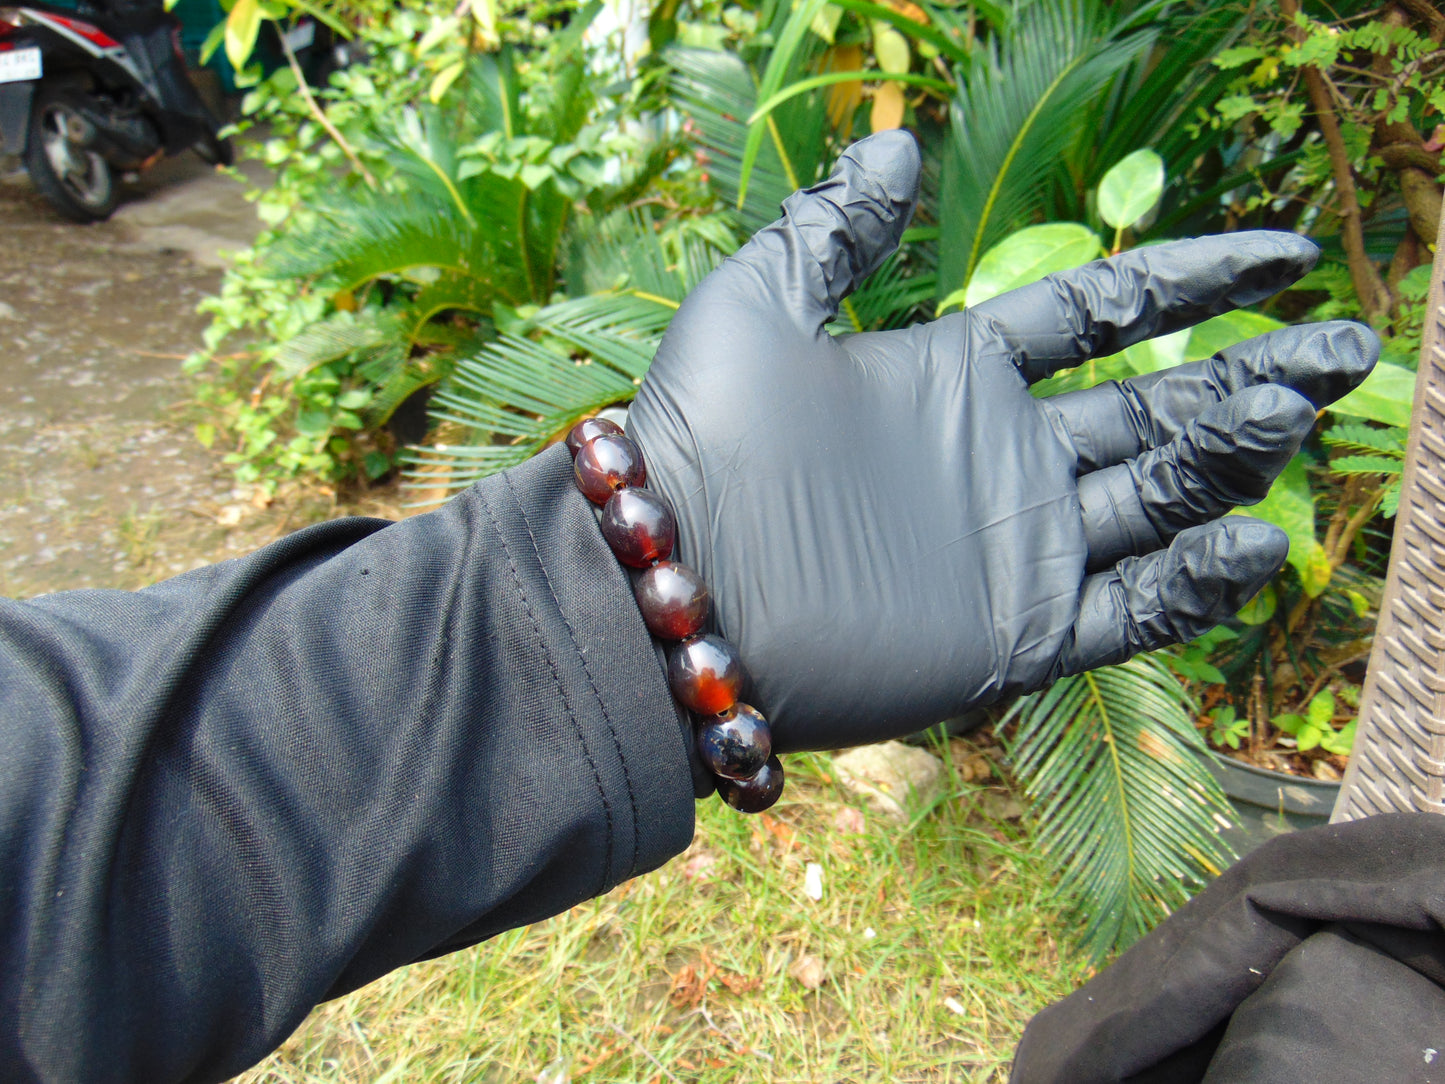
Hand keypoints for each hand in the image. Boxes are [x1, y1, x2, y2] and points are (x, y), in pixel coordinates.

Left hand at [629, 131, 1376, 752]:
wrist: (670, 586)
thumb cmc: (701, 441)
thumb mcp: (757, 304)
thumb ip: (834, 227)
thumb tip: (898, 145)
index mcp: (954, 375)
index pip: (1100, 316)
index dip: (1192, 281)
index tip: (1278, 254)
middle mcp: (998, 460)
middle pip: (1154, 409)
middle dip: (1253, 376)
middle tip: (1347, 343)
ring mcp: (1012, 550)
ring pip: (1158, 500)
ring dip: (1235, 459)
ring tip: (1299, 410)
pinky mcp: (1014, 636)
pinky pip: (1130, 612)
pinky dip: (1197, 584)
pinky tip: (1258, 539)